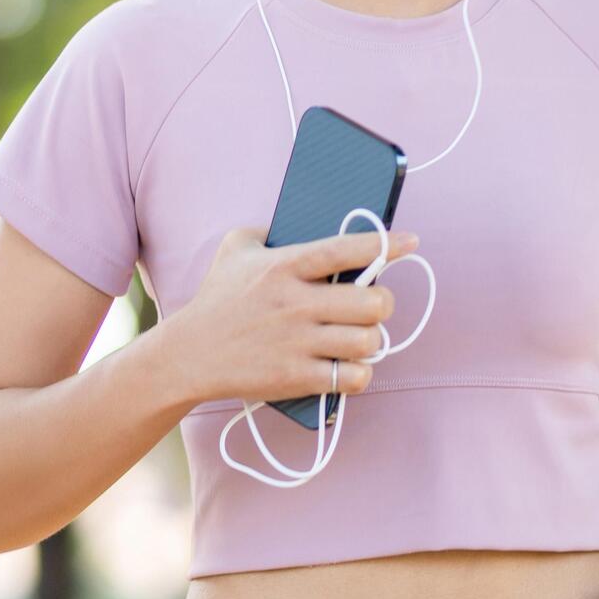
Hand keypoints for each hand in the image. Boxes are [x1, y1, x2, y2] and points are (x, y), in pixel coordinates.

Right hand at [168, 224, 416, 409]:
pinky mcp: (297, 377)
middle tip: (370, 307)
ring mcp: (298, 342)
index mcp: (285, 265)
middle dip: (381, 304)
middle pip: (374, 302)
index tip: (410, 242)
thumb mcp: (234, 249)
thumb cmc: (216, 299)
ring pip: (369, 341)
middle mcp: (296, 303)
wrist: (188, 355)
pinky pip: (353, 377)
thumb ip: (270, 230)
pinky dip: (358, 373)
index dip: (386, 244)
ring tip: (357, 338)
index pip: (346, 249)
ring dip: (371, 341)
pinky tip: (348, 366)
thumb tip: (302, 220)